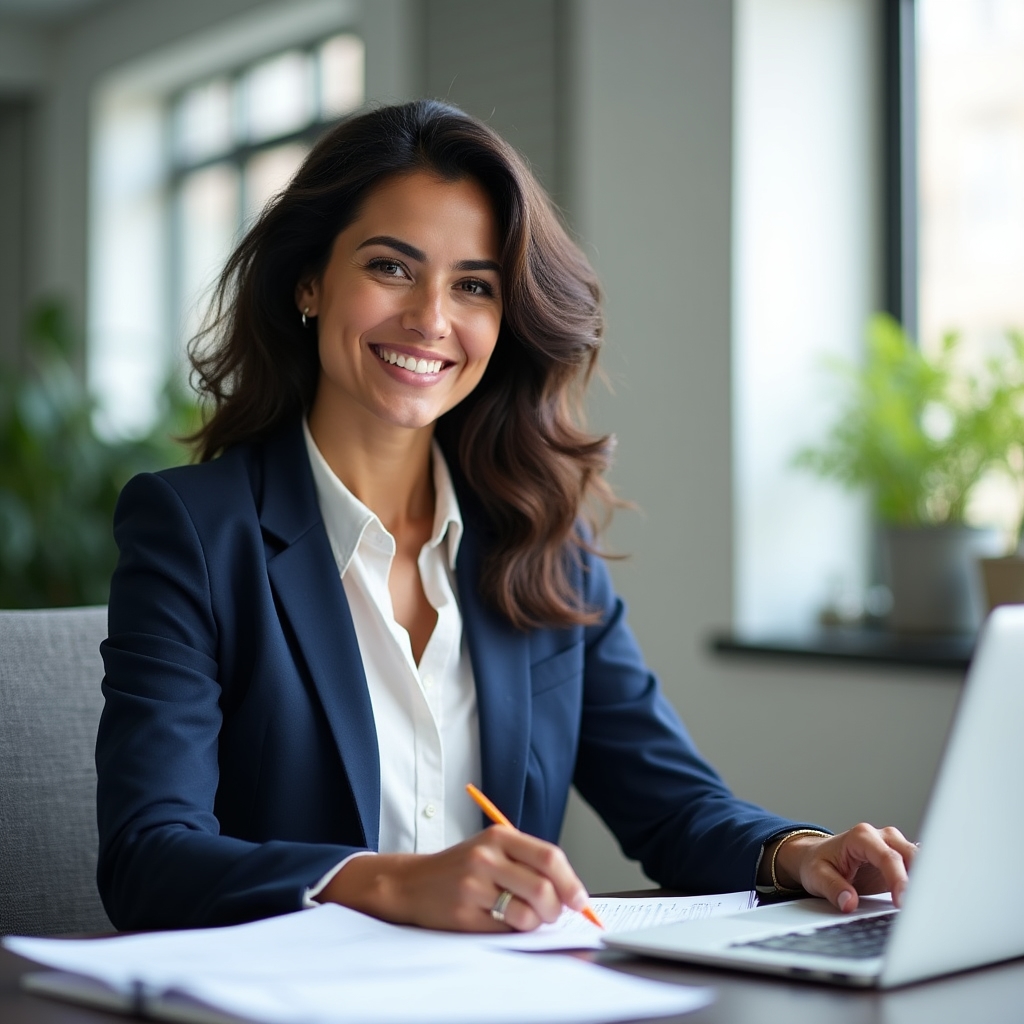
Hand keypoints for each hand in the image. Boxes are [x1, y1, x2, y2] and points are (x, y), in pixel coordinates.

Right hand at [317, 825, 589, 931]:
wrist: (413, 883)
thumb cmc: (463, 868)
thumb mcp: (494, 850)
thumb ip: (530, 863)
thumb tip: (573, 894)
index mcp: (499, 836)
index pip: (549, 857)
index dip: (570, 882)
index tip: (578, 900)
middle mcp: (486, 857)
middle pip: (543, 888)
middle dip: (556, 909)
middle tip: (552, 914)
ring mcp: (473, 886)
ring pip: (527, 914)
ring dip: (534, 923)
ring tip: (523, 917)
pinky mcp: (463, 914)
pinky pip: (505, 930)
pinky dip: (512, 931)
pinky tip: (499, 920)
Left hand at [771, 824, 916, 911]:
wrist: (817, 857)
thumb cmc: (818, 863)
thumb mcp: (817, 876)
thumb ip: (833, 888)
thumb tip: (849, 903)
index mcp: (861, 836)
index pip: (888, 857)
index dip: (898, 879)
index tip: (902, 902)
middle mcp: (881, 837)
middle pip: (911, 855)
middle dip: (920, 879)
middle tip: (924, 906)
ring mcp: (894, 847)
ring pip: (920, 860)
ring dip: (927, 881)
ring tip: (930, 905)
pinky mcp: (901, 860)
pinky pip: (919, 868)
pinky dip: (925, 882)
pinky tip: (929, 900)